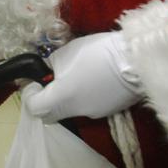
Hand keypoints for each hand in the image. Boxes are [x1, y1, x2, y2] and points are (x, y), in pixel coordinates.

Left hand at [21, 31, 142, 122]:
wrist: (136, 60)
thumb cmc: (97, 54)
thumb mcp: (65, 53)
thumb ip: (51, 66)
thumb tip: (46, 72)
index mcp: (61, 99)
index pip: (34, 108)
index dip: (31, 95)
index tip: (36, 81)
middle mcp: (75, 112)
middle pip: (50, 114)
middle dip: (46, 100)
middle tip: (52, 81)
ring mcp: (93, 113)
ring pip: (70, 110)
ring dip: (67, 97)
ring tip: (78, 76)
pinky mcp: (108, 110)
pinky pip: (88, 105)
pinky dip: (86, 95)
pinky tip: (95, 79)